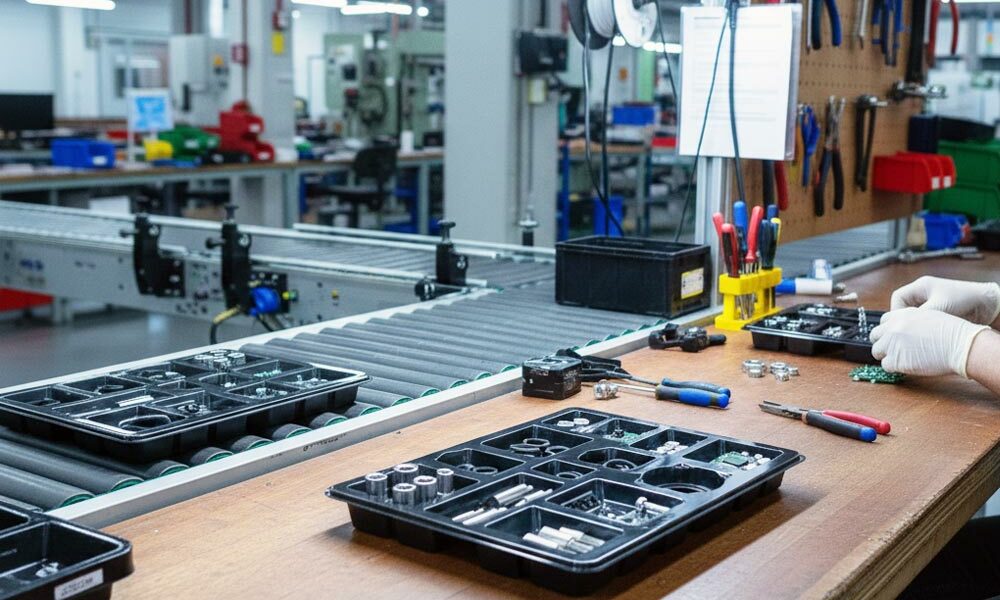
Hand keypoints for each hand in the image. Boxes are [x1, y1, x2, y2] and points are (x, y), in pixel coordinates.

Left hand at [870, 307, 989, 376]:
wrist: (960, 345)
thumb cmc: (952, 332)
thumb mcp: (930, 315)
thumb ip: (913, 321)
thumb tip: (906, 330)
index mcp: (902, 314)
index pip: (883, 321)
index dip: (889, 330)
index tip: (895, 337)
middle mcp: (893, 327)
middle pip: (875, 335)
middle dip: (883, 342)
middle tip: (895, 350)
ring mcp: (892, 343)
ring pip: (877, 351)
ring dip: (887, 355)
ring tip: (902, 359)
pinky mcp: (895, 360)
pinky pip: (885, 365)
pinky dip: (894, 367)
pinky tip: (906, 366)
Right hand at [890, 276, 999, 326]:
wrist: (989, 304)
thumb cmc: (966, 298)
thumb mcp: (940, 306)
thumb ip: (921, 315)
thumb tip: (905, 324)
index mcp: (921, 286)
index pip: (898, 297)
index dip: (896, 310)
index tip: (901, 322)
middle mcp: (924, 293)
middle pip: (904, 307)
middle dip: (904, 319)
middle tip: (908, 329)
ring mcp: (932, 302)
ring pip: (913, 315)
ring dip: (915, 324)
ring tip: (920, 331)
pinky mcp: (939, 311)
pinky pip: (924, 320)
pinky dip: (924, 326)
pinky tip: (929, 332)